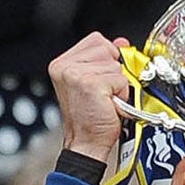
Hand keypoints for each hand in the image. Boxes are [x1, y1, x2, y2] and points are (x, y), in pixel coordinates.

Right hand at [49, 32, 132, 163]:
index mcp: (62, 63)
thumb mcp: (95, 83)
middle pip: (107, 48)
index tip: (106, 76)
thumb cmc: (90, 119)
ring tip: (105, 100)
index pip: (96, 40)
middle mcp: (65, 67)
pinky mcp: (90, 84)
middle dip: (113, 71)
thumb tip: (121, 43)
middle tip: (104, 93)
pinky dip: (121, 94)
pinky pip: (120, 80)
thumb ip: (105, 60)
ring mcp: (76, 74)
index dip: (109, 56)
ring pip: (115, 64)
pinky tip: (109, 105)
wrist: (86, 145)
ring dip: (117, 84)